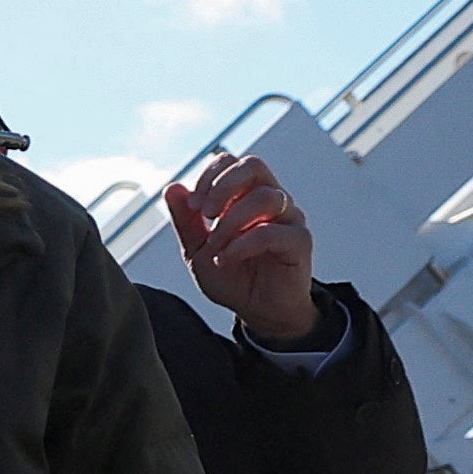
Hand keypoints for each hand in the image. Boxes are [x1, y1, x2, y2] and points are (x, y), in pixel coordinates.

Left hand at [162, 152, 320, 345]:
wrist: (257, 311)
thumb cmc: (233, 277)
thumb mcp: (197, 250)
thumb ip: (186, 221)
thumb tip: (173, 188)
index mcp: (246, 195)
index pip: (232, 162)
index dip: (209, 176)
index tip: (193, 205)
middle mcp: (271, 200)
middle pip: (254, 165)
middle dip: (223, 185)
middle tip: (206, 213)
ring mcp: (288, 218)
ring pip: (265, 197)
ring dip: (231, 221)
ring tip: (216, 247)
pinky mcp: (299, 241)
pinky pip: (272, 232)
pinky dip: (242, 244)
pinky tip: (226, 259)